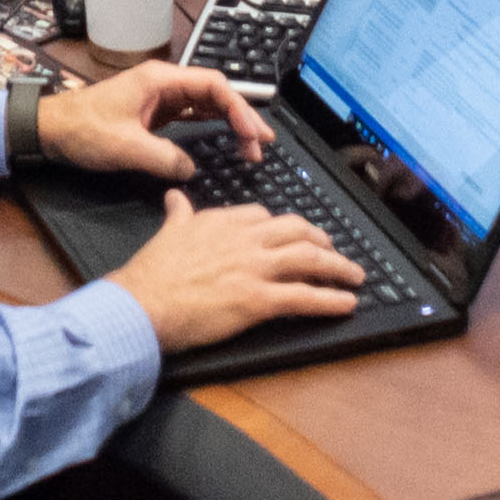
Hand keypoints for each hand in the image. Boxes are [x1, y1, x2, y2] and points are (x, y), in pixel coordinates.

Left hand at [33, 61, 263, 181]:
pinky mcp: (155, 113)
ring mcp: (160, 98)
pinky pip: (193, 115)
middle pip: (215, 94)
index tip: (252, 134)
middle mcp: (164, 84)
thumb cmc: (82, 129)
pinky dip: (213, 126)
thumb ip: (164, 158)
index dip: (239, 109)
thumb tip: (190, 169)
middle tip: (262, 144)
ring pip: (206, 104)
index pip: (213, 86)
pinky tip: (227, 139)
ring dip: (230, 122)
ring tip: (252, 145)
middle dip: (242, 116)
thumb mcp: (125, 147)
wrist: (50, 130)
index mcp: (160, 80)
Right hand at [107, 187, 368, 354]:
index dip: (285, 228)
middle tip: (334, 252)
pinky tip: (347, 304)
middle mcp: (247, 240)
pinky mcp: (259, 300)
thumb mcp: (168, 230)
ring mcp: (256, 269)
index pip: (265, 217)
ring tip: (355, 276)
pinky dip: (330, 301)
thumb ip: (179, 212)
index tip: (294, 236)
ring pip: (309, 261)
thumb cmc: (153, 271)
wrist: (144, 301)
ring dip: (338, 269)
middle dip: (322, 241)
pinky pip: (304, 298)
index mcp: (225, 221)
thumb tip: (175, 195)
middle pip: (298, 233)